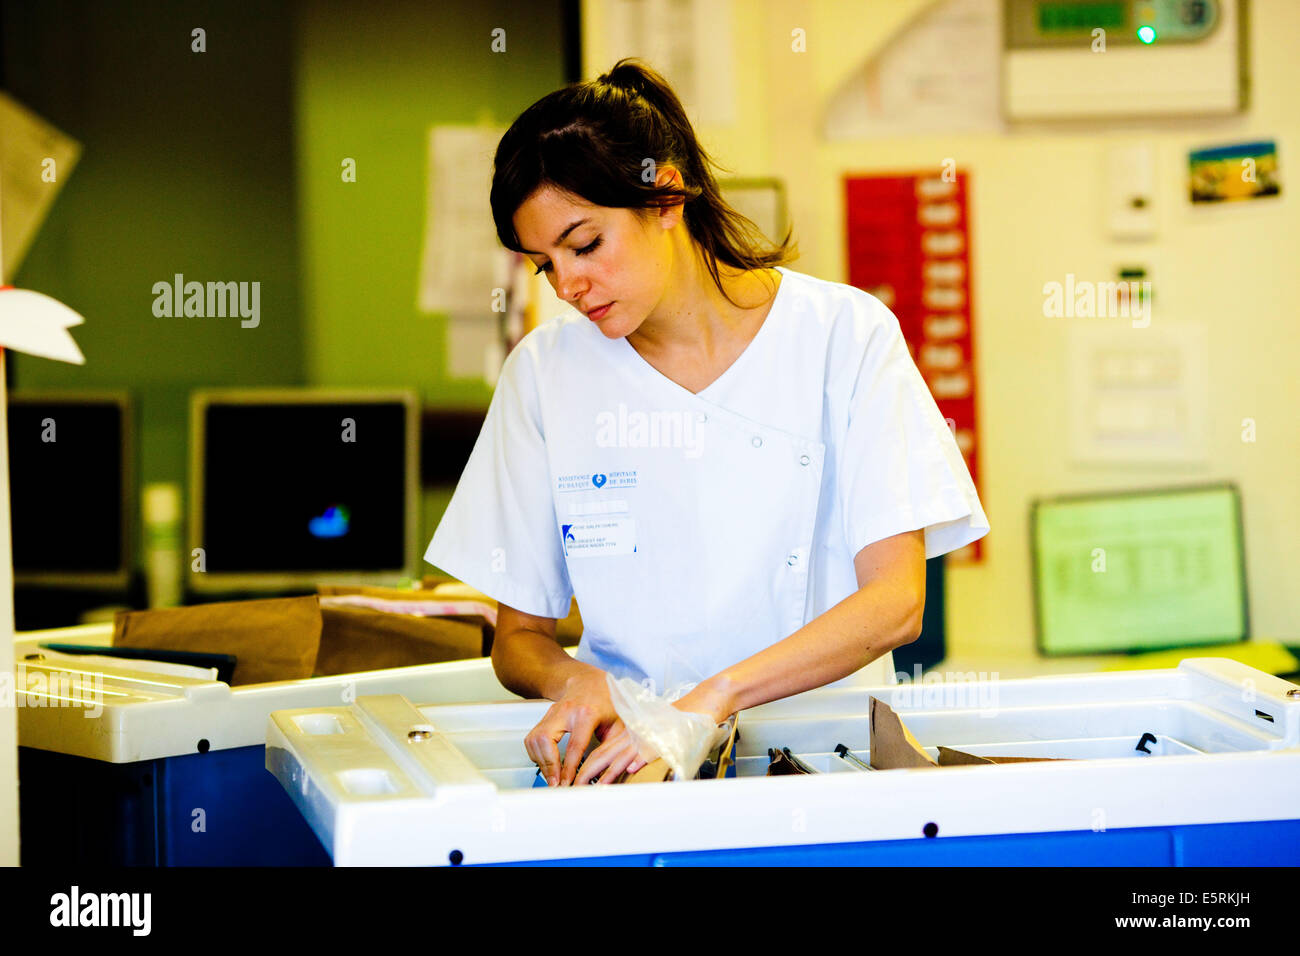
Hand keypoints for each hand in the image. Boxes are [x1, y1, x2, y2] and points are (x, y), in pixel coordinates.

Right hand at [523, 665, 618, 785]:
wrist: (590, 681)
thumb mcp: (619, 723)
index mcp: (586, 714)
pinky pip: (532, 739)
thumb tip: (607, 774)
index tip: (567, 783)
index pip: (574, 746)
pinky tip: (547, 763)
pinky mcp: (544, 717)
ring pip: (535, 740)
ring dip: (541, 762)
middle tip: (555, 783)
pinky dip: (536, 754)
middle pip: (546, 741)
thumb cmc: (606, 701)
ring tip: (552, 777)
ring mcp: (552, 712)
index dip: (568, 768)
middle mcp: (565, 711)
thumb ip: (614, 747)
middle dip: (548, 766)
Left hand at [573, 684, 731, 784]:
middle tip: (574, 786)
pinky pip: (644, 753)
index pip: (602, 749)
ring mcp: (646, 738)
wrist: (697, 705)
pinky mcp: (660, 741)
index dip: (587, 764)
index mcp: (629, 733)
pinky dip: (635, 763)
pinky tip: (627, 772)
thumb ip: (640, 749)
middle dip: (587, 772)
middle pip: (604, 754)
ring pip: (620, 756)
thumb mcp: (651, 734)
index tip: (576, 777)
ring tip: (592, 786)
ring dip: (605, 773)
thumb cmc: (675, 722)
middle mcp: (634, 735)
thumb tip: (630, 767)